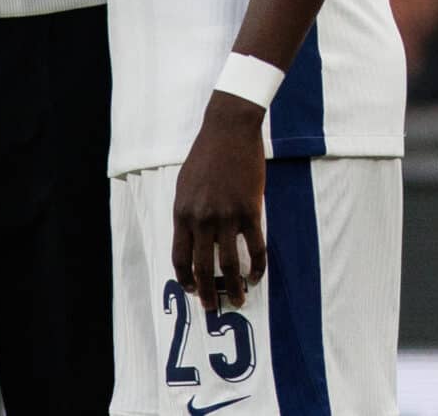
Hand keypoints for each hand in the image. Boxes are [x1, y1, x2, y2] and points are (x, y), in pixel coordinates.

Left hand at [172, 92, 267, 311]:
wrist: (228, 129)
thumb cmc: (206, 155)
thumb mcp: (185, 184)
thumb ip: (187, 213)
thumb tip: (192, 240)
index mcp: (182, 212)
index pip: (179, 256)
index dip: (185, 279)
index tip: (192, 291)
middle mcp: (202, 218)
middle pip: (202, 267)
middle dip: (207, 293)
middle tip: (213, 309)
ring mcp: (226, 215)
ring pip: (229, 263)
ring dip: (234, 287)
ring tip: (240, 300)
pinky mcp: (250, 210)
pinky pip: (255, 247)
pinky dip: (257, 266)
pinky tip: (257, 276)